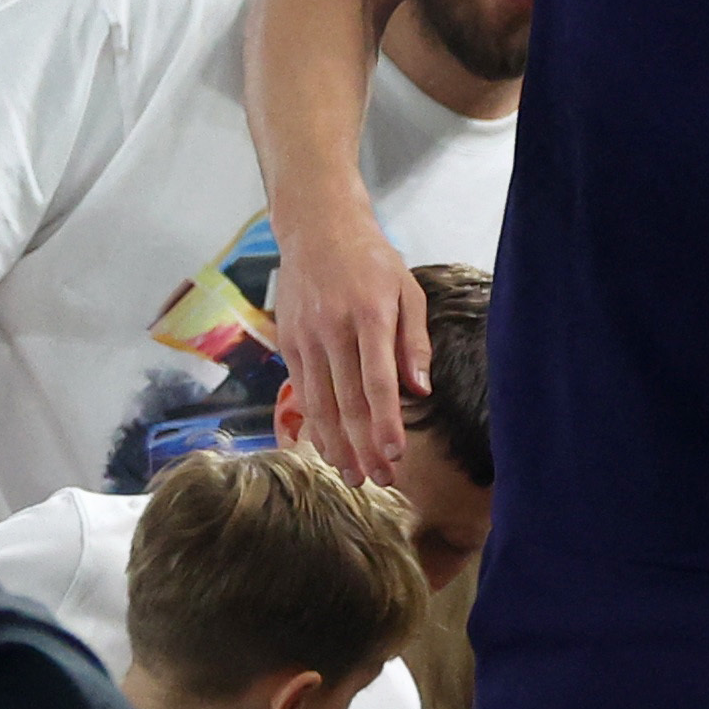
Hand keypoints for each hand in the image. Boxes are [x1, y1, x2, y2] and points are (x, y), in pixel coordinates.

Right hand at [272, 210, 426, 485]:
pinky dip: (314, 423)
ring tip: (352, 476)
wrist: (317, 228)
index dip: (386, 422)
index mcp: (369, 315)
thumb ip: (414, 341)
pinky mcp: (287, 342)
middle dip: (364, 447)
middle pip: (347, 401)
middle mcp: (333, 329)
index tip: (395, 454)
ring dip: (336, 445)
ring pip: (320, 403)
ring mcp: (305, 337)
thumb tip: (421, 390)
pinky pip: (302, 392)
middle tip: (380, 480)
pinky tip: (327, 447)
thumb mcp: (407, 290)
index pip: (378, 381)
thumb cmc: (371, 260)